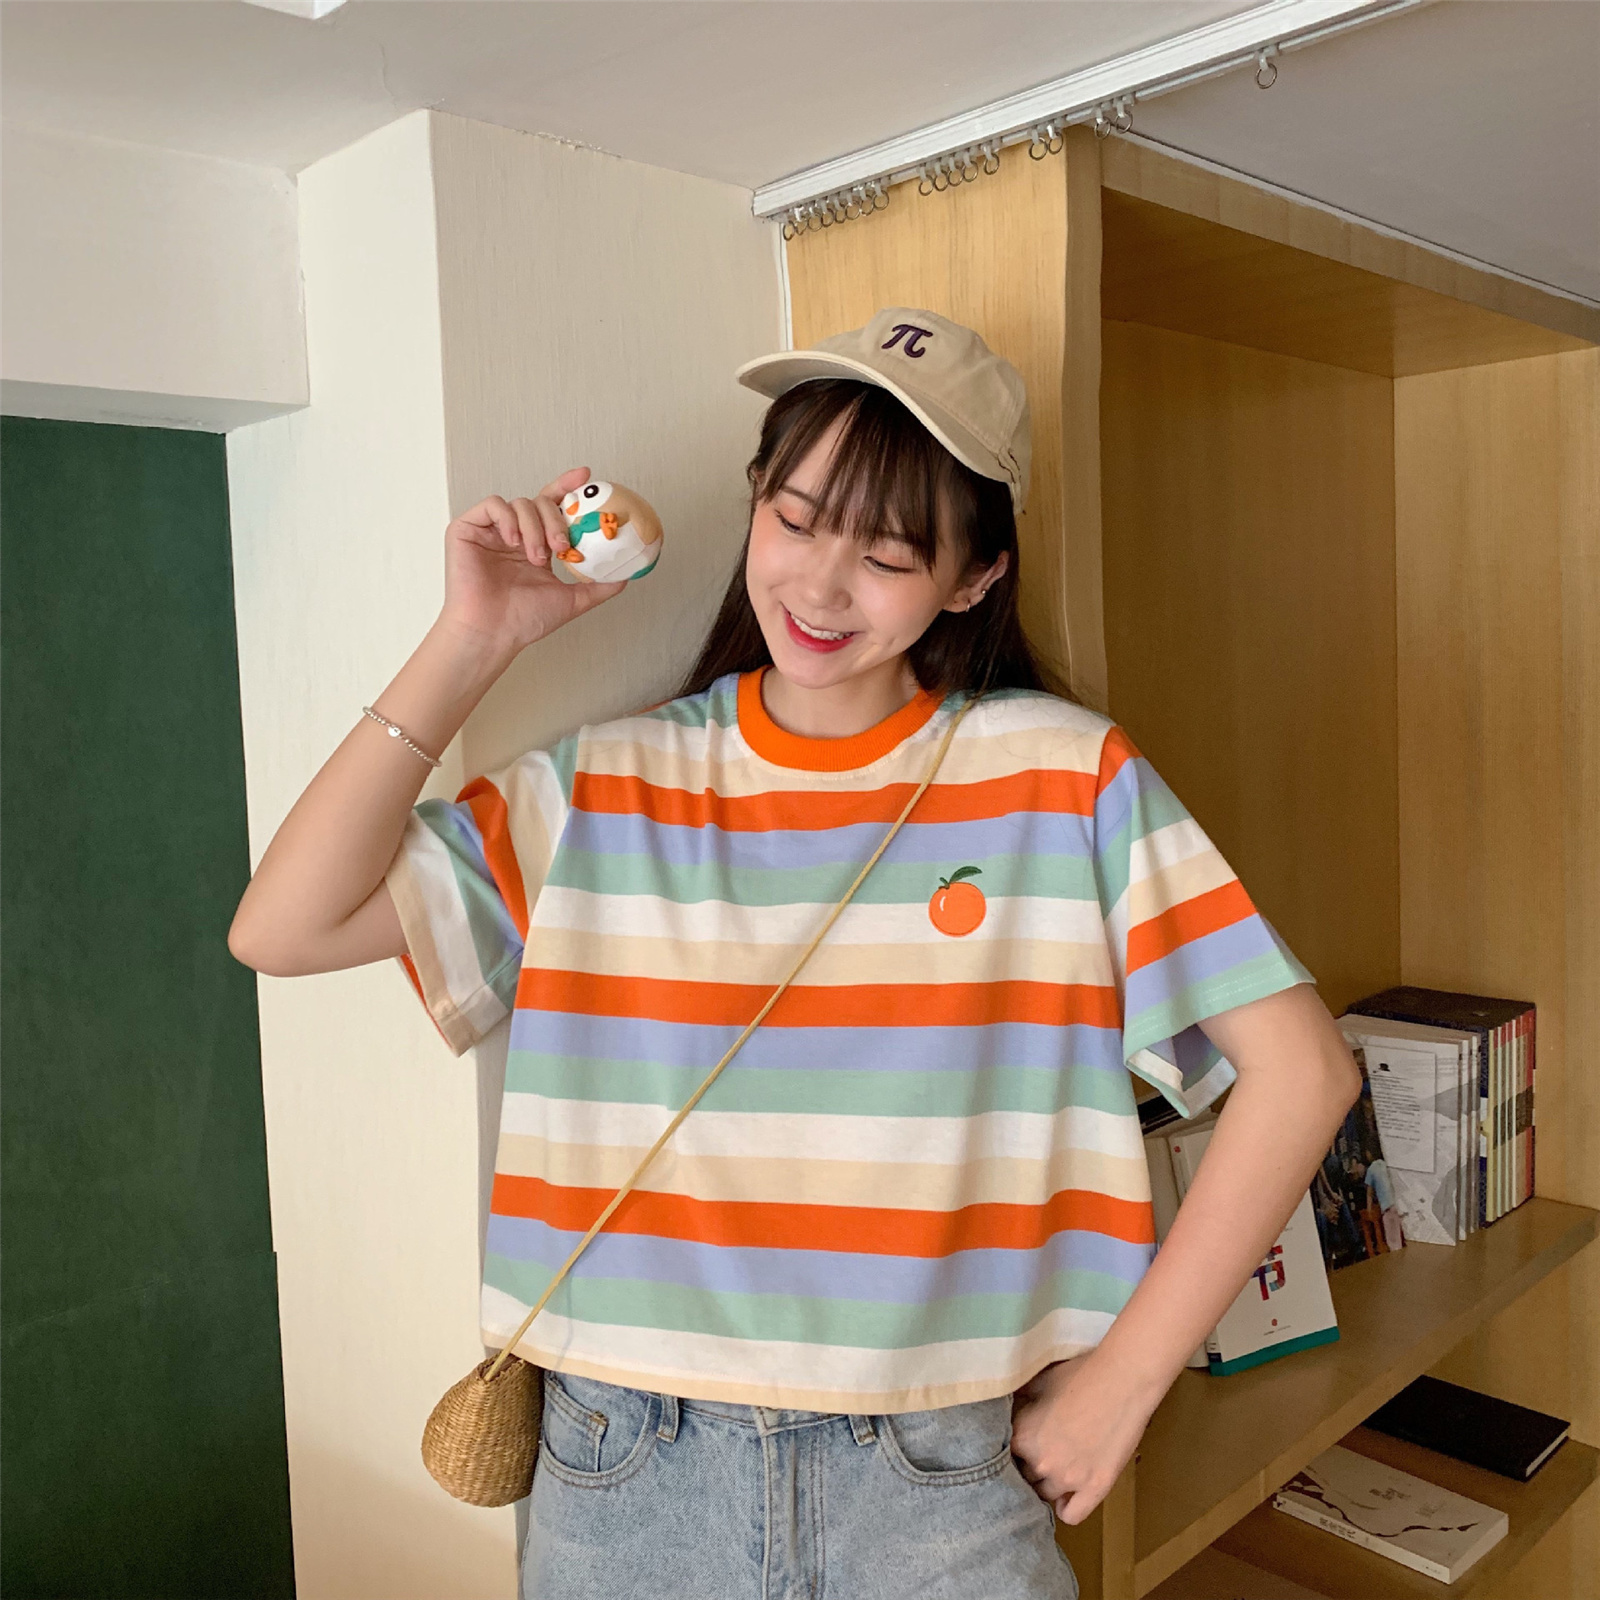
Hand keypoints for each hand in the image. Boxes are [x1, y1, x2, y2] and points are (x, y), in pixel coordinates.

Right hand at [439, 468, 626, 655]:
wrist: (493, 633)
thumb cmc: (523, 621)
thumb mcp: (571, 600)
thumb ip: (598, 586)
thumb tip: (625, 576)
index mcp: (536, 545)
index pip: (553, 507)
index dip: (568, 488)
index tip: (586, 477)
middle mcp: (514, 534)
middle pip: (541, 502)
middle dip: (556, 519)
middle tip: (562, 546)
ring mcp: (491, 532)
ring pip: (520, 503)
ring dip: (535, 528)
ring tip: (536, 557)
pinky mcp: (467, 529)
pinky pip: (493, 505)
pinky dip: (508, 518)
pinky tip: (513, 540)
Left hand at [1009, 1352, 1161, 1524]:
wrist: (1122, 1380)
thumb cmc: (1080, 1375)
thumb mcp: (1039, 1382)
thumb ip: (1019, 1402)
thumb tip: (1006, 1408)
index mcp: (1022, 1436)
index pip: (1002, 1455)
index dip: (1015, 1447)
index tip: (1024, 1441)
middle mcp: (1040, 1463)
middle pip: (1023, 1477)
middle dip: (1030, 1466)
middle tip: (1044, 1451)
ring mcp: (1068, 1479)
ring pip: (1045, 1496)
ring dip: (1048, 1485)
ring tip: (1058, 1469)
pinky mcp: (1095, 1488)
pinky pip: (1071, 1515)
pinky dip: (1067, 1508)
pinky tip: (1069, 1495)